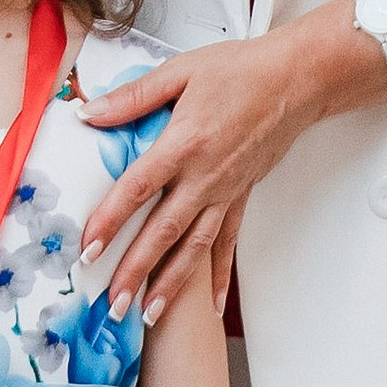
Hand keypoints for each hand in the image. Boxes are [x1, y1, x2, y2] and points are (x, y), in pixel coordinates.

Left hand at [80, 31, 326, 319]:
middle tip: (112, 304)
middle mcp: (205, 177)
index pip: (138, 190)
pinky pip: (227, 244)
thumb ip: (132, 97)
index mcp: (185, 144)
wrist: (297, 80)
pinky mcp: (241, 196)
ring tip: (149, 315)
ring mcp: (225, 192)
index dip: (110, 221)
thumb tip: (89, 112)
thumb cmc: (243, 71)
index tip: (89, 249)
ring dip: (171, 285)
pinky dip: (219, 277)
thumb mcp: (180, 73)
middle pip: (164, 232)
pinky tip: (212, 304)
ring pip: (194, 248)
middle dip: (135, 272)